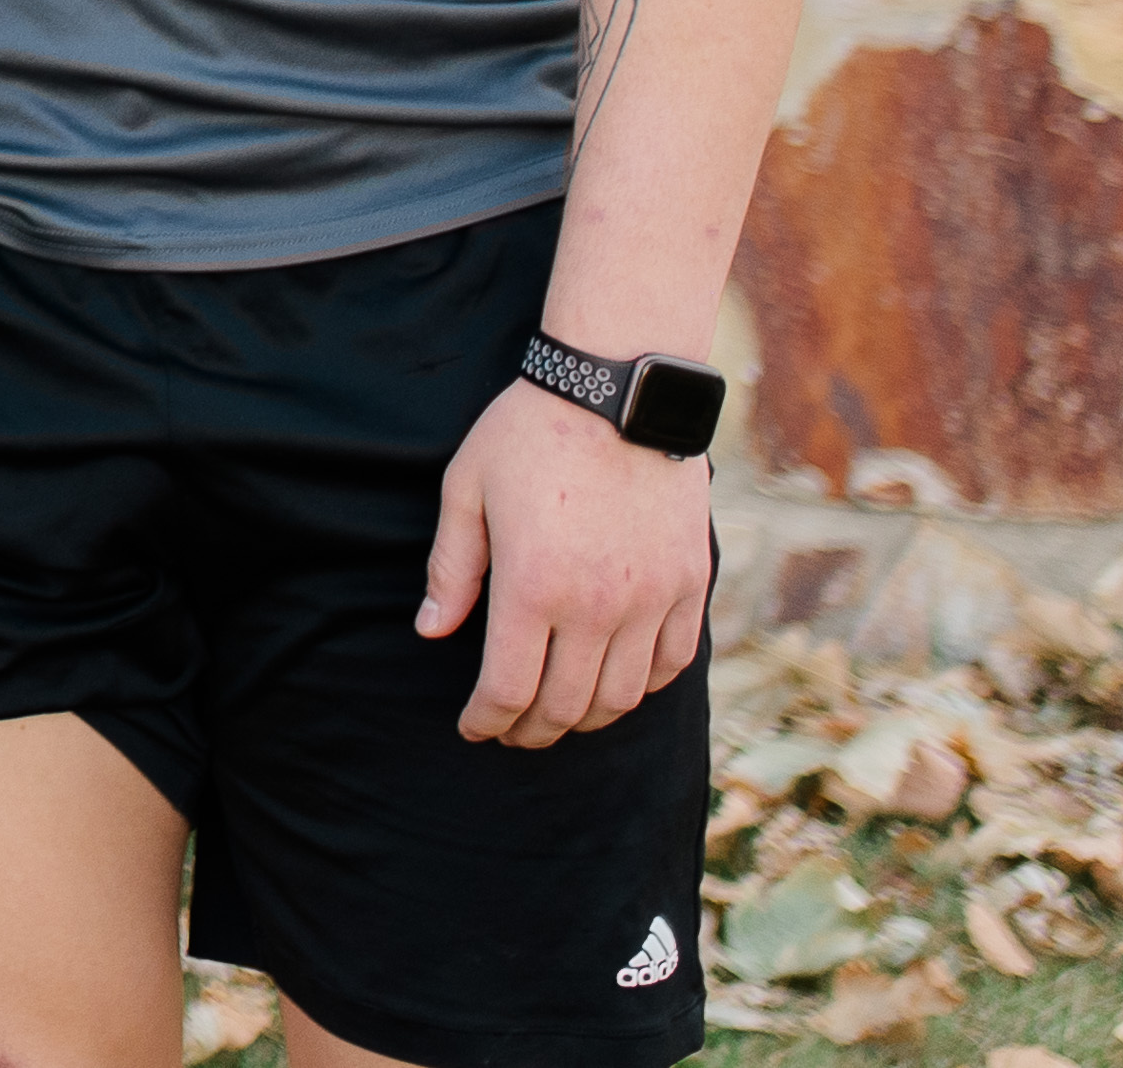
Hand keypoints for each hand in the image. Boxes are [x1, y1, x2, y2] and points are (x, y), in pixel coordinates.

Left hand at [415, 371, 709, 746]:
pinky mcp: (690, 585)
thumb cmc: (528, 435)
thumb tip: (432, 630)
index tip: (474, 729)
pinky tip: (616, 684)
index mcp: (532, 587)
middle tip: (510, 731)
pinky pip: (671, 663)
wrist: (620, 391)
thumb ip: (452, 568)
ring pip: (621, 697)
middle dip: (531, 730)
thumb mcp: (466, 491)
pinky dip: (642, 688)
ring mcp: (652, 599)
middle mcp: (597, 607)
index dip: (487, 720)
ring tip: (558, 715)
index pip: (508, 688)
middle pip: (565, 705)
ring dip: (586, 719)